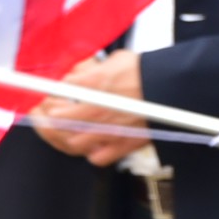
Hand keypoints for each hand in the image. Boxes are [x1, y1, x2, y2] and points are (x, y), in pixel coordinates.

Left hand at [34, 50, 150, 164]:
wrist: (174, 88)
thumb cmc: (148, 72)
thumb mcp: (116, 60)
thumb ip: (91, 69)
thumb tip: (76, 75)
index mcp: (94, 84)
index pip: (58, 92)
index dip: (49, 93)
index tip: (46, 95)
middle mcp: (96, 109)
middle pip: (57, 120)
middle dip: (45, 117)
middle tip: (44, 113)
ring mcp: (108, 130)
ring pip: (71, 142)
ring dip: (62, 136)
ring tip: (60, 130)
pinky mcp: (121, 145)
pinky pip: (96, 157)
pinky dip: (90, 153)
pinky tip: (89, 145)